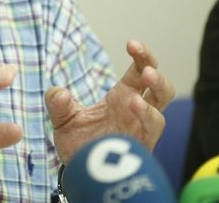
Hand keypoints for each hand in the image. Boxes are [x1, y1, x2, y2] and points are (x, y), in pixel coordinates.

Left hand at [45, 39, 174, 163]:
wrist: (81, 175)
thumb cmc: (79, 143)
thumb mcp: (63, 120)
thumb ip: (58, 104)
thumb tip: (58, 92)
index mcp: (124, 95)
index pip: (140, 69)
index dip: (142, 55)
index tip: (132, 44)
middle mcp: (137, 109)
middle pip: (160, 86)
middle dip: (155, 73)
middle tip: (145, 68)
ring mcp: (141, 129)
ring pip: (161, 109)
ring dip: (156, 95)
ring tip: (142, 86)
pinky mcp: (141, 147)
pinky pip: (151, 131)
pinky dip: (146, 117)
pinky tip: (135, 107)